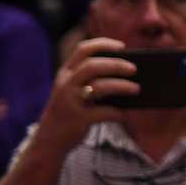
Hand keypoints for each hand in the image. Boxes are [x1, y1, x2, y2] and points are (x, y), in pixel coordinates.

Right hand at [35, 37, 138, 154]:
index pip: (83, 49)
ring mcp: (70, 101)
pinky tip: (124, 114)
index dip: (103, 44)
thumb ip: (92, 80)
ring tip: (136, 89)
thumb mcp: (74, 91)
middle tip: (135, 69)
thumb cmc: (70, 111)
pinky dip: (117, 112)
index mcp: (65, 73)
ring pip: (98, 86)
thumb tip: (129, 73)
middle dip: (116, 65)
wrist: (49, 139)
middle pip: (92, 65)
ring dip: (121, 86)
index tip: (122, 46)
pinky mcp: (77, 119)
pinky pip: (102, 112)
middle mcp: (65, 84)